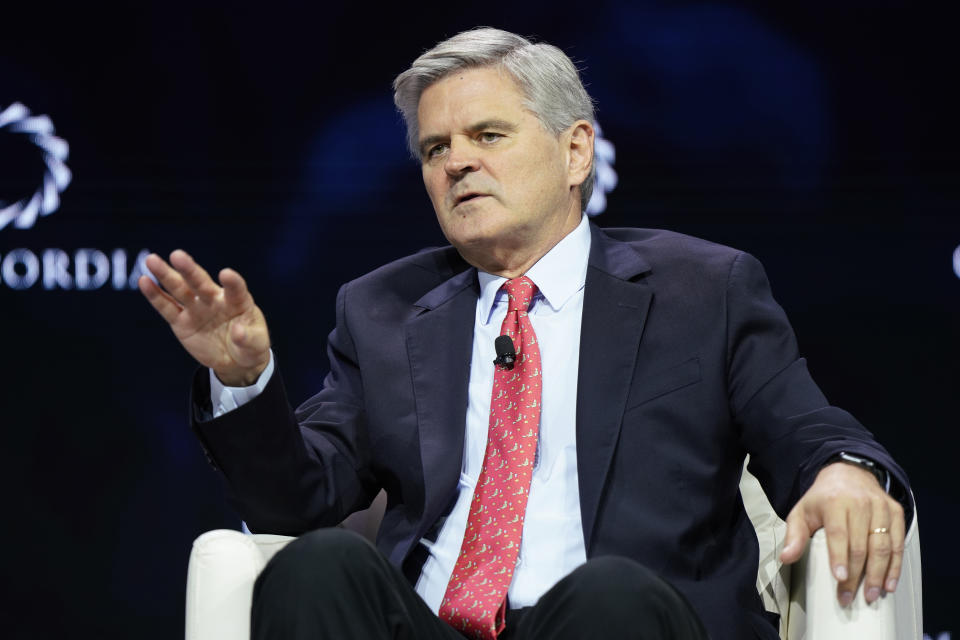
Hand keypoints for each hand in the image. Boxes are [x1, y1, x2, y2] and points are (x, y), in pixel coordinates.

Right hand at [138, 250, 270, 385]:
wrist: (235, 360)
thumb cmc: (250, 346)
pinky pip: (167, 308)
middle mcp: (215, 300)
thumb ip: (248, 338)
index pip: (236, 288)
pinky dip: (156, 295)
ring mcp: (197, 309)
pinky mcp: (182, 322)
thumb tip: (238, 332)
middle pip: (201, 282)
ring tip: (152, 260)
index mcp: (238, 301)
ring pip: (180, 290)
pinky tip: (144, 281)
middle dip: (189, 270)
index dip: (232, 282)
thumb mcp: (256, 345)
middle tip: (177, 255)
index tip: (226, 274)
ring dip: (166, 275)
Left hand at [779, 461, 904, 605]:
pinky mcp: (895, 512)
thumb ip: (794, 535)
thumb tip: (786, 558)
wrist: (849, 473)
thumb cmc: (823, 498)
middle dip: (857, 575)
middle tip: (849, 597)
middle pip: (861, 544)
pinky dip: (895, 565)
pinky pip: (897, 542)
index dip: (840, 557)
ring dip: (878, 574)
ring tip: (870, 595)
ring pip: (882, 546)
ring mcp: (881, 507)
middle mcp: (861, 503)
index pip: (839, 533)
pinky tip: (889, 583)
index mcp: (835, 501)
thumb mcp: (802, 511)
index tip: (840, 579)